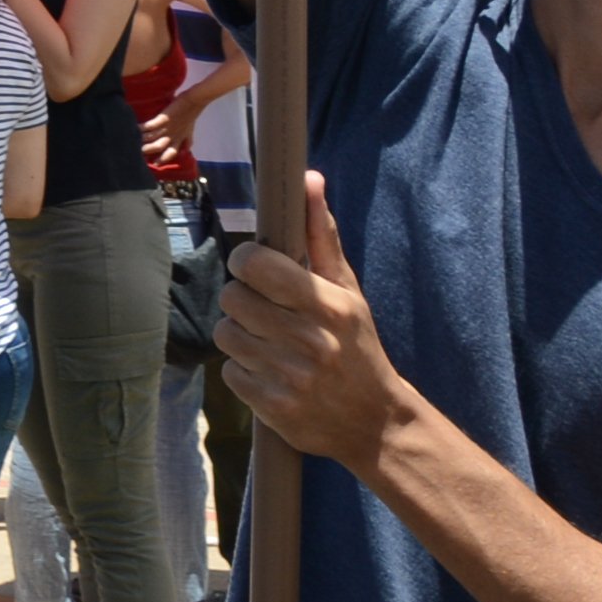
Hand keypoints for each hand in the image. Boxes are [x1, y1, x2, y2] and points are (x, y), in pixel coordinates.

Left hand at [212, 170, 409, 467]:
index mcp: (327, 305)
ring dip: (241, 336)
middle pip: (232, 298)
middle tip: (265, 310)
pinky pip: (229, 373)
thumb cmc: (358, 346)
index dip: (246, 262)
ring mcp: (289, 376)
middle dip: (242, 299)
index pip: (255, 265)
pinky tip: (270, 373)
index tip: (256, 269)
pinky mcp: (272, 407)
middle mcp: (309, 340)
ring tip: (271, 343)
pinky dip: (243, 371)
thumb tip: (308, 178)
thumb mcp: (348, 291)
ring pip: (226, 334)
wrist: (375, 423)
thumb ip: (321, 235)